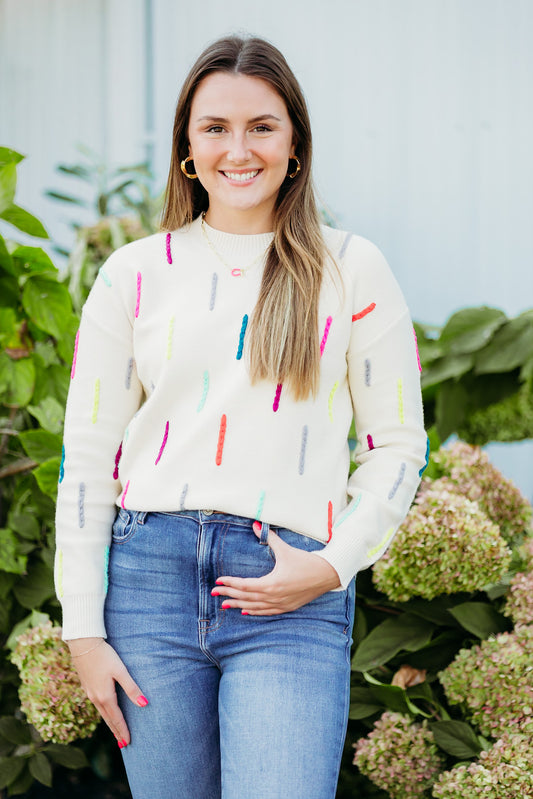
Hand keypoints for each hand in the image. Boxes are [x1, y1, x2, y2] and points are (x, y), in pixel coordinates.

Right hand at [67, 638, 147, 747]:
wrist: (83, 644)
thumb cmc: (104, 656)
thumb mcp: (120, 671)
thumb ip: (132, 688)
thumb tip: (145, 704)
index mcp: (105, 696)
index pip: (116, 719)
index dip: (123, 731)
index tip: (128, 743)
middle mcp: (96, 698)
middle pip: (108, 719)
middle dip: (116, 732)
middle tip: (123, 744)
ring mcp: (90, 693)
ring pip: (102, 713)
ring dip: (109, 723)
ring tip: (115, 732)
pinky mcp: (87, 686)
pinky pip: (97, 705)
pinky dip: (103, 714)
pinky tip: (105, 712)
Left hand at [212, 525, 340, 614]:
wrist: (327, 574)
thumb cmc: (306, 562)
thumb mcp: (285, 550)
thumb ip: (270, 538)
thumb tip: (256, 524)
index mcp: (272, 583)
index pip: (245, 585)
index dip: (230, 583)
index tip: (219, 582)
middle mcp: (274, 596)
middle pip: (246, 597)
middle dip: (229, 595)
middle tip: (214, 593)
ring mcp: (280, 603)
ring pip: (254, 607)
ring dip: (239, 605)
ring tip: (225, 605)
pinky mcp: (287, 607)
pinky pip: (266, 612)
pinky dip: (254, 612)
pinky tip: (246, 611)